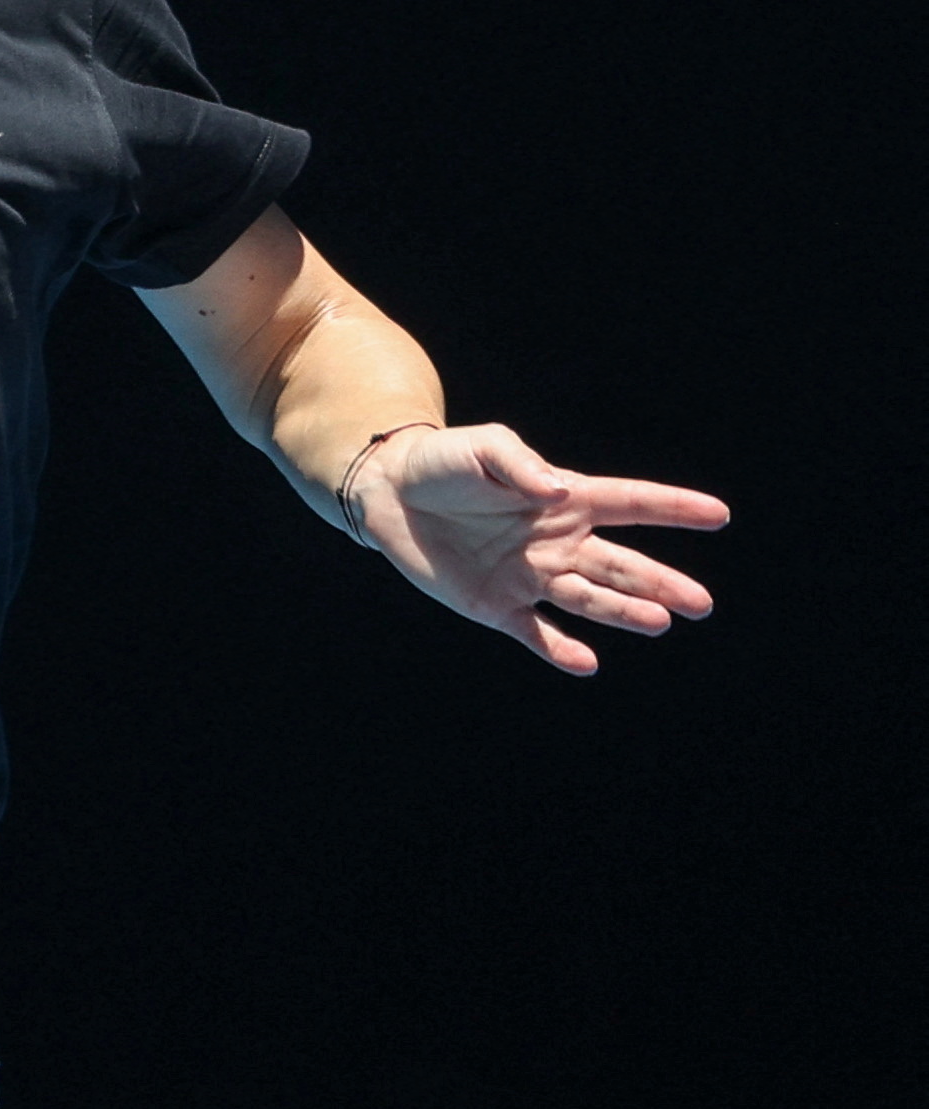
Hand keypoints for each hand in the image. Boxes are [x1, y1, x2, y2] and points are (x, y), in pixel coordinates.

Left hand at [344, 422, 727, 674]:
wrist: (389, 493)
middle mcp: (558, 543)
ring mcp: (531, 576)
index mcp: (565, 499)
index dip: (674, 507)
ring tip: (659, 622)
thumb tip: (558, 492)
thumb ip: (521, 463)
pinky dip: (560, 649)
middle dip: (661, 583)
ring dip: (624, 612)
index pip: (631, 503)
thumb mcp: (482, 446)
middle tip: (701, 604)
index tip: (718, 515)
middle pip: (621, 565)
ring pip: (590, 599)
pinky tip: (585, 662)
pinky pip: (536, 633)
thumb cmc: (445, 462)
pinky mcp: (497, 605)